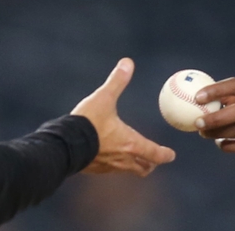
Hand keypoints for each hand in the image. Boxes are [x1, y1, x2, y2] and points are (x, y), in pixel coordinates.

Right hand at [71, 58, 175, 176]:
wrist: (63, 145)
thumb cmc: (88, 122)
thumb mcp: (104, 97)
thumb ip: (117, 81)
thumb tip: (127, 62)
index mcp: (131, 143)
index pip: (155, 153)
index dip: (165, 154)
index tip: (171, 155)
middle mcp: (123, 159)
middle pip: (144, 168)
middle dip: (151, 163)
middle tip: (154, 158)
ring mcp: (108, 167)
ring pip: (128, 171)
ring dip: (134, 165)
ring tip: (134, 157)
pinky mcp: (94, 170)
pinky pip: (110, 170)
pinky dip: (115, 165)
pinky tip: (109, 156)